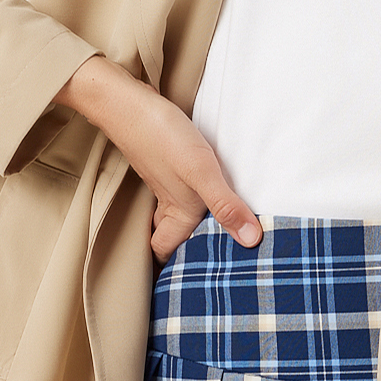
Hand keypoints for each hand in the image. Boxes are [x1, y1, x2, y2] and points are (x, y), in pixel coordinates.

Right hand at [52, 55, 263, 262]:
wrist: (128, 101)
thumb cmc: (161, 137)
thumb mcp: (201, 172)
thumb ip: (224, 205)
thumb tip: (251, 240)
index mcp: (177, 211)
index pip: (167, 252)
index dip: (177, 268)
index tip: (199, 279)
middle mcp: (170, 200)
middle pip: (171, 235)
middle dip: (187, 248)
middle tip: (216, 256)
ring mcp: (166, 180)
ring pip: (176, 211)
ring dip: (194, 219)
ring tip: (221, 225)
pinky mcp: (168, 160)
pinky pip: (180, 187)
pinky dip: (194, 193)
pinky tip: (212, 183)